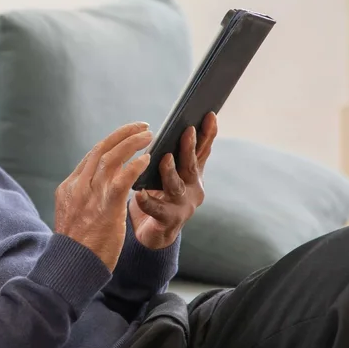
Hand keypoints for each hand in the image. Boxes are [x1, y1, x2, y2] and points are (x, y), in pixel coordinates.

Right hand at [55, 123, 153, 271]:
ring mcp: (90, 195)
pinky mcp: (105, 207)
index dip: (111, 143)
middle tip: (141, 127)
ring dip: (132, 143)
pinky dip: (135, 166)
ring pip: (111, 157)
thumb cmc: (77, 246)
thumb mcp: (73, 215)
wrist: (71, 266)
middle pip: (100, 149)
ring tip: (148, 135)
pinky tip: (147, 159)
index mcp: (69, 187)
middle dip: (122, 134)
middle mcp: (78, 186)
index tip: (125, 136)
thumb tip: (101, 190)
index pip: (91, 157)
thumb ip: (85, 198)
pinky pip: (122, 178)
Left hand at [130, 112, 217, 249]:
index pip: (203, 150)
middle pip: (190, 165)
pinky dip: (148, 201)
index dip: (207, 133)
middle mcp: (193, 189)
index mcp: (193, 174)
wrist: (154, 233)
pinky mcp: (168, 221)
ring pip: (176, 186)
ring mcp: (182, 206)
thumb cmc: (162, 195)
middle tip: (187, 130)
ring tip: (164, 159)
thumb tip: (182, 125)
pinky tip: (139, 193)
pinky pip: (156, 209)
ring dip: (170, 172)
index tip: (209, 114)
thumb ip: (178, 154)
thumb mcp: (173, 173)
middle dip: (189, 148)